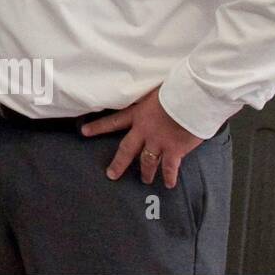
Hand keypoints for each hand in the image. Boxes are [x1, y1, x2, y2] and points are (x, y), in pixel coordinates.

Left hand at [80, 88, 207, 186]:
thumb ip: (148, 99)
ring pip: (147, 161)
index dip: (98, 126)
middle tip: (111, 174)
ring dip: (146, 172)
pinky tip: (169, 184)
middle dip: (118, 163)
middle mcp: (144, 130)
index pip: (113, 121)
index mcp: (138, 114)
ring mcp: (158, 141)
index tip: (84, 131)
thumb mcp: (154, 91)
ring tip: (145, 180)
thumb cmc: (176, 89)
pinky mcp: (174, 149)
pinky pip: (169, 167)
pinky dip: (169, 177)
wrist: (191, 98)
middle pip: (126, 149)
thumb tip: (148, 97)